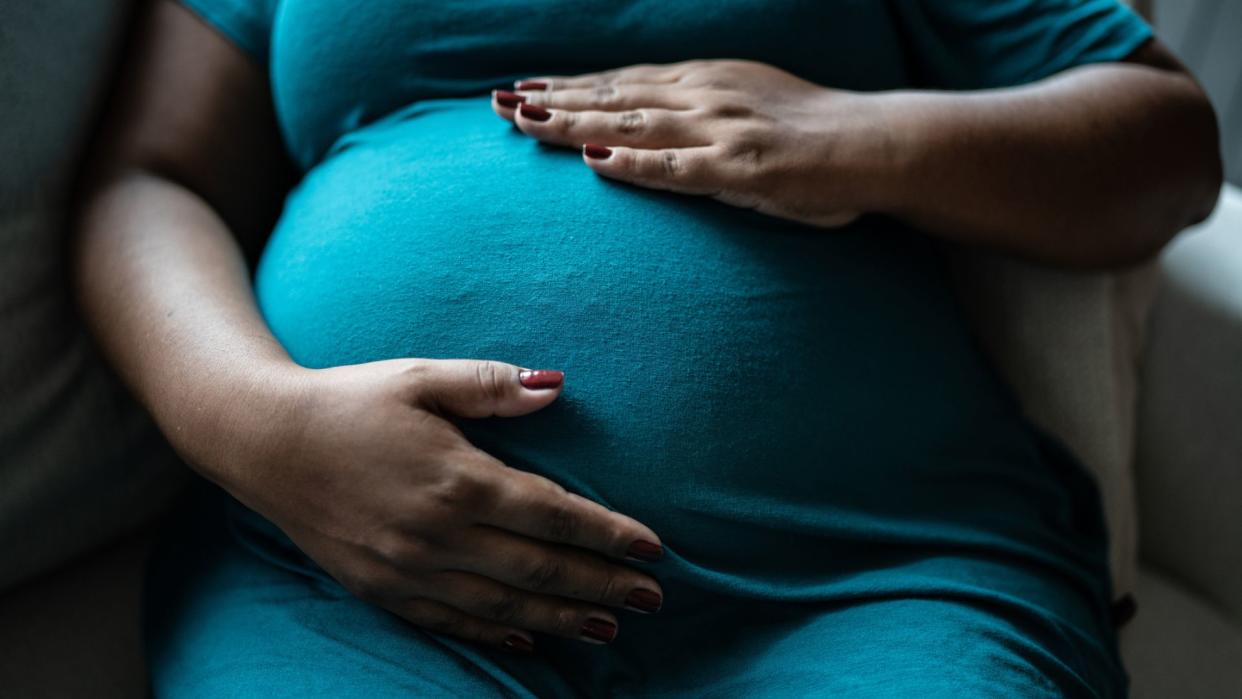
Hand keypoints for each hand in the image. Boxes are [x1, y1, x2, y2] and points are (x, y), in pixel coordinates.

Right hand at [227, 358, 665, 653]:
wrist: (264, 442)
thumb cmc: (351, 402)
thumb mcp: (422, 377)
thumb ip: (493, 385)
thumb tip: (557, 386)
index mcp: (456, 477)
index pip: (553, 515)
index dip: (609, 534)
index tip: (654, 549)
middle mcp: (438, 532)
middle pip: (539, 569)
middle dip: (603, 585)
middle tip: (653, 599)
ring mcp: (409, 569)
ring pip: (504, 605)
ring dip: (563, 618)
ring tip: (610, 627)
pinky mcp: (383, 590)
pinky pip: (453, 621)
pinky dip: (499, 635)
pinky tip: (533, 640)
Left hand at [491, 59, 885, 227]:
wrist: (875, 143)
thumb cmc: (814, 134)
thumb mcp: (749, 105)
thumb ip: (702, 115)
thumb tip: (657, 129)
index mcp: (704, 80)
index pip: (621, 82)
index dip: (568, 86)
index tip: (523, 89)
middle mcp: (704, 94)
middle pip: (611, 96)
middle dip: (550, 100)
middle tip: (496, 104)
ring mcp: (719, 128)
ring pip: (630, 123)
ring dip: (573, 124)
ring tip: (524, 124)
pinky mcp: (739, 167)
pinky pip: (675, 167)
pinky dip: (632, 163)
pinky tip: (593, 161)